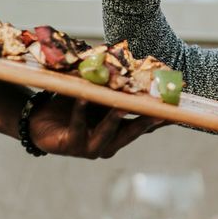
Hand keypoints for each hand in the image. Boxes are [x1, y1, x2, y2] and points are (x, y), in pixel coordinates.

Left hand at [30, 95, 166, 158]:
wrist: (38, 119)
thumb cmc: (71, 105)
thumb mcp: (98, 96)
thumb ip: (116, 90)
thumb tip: (135, 70)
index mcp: (119, 133)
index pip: (146, 126)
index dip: (162, 119)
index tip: (179, 111)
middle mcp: (109, 144)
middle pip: (132, 132)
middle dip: (146, 121)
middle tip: (159, 111)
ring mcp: (90, 148)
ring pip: (108, 132)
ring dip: (115, 118)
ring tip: (121, 105)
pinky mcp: (70, 146)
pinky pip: (78, 126)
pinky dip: (81, 112)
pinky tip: (84, 99)